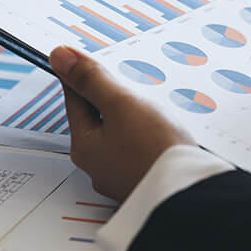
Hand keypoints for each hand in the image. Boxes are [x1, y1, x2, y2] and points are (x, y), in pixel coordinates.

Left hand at [50, 46, 193, 202]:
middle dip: (113, 98)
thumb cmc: (155, 151)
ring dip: (134, 118)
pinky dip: (149, 137)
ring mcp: (122, 176)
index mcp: (84, 146)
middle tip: (130, 81)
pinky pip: (140, 150)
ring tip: (154, 107)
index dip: (84, 74)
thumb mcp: (122, 104)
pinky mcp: (145, 180)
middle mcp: (98, 165)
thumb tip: (59, 56)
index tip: (87, 58)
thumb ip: (92, 79)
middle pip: (100, 118)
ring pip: (122, 135)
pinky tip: (165, 131)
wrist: (190, 194)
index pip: (76, 99)